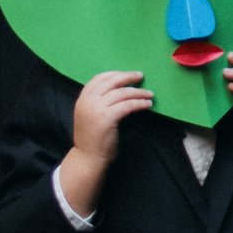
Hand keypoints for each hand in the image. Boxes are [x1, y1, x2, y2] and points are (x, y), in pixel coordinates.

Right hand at [57, 70, 150, 217]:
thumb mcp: (91, 115)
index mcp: (83, 98)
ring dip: (139, 92)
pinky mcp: (107, 118)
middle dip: (128, 77)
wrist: (88, 158)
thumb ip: (100, 101)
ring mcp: (96, 109)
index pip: (99, 78)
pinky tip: (148, 105)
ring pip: (122, 93)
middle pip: (112, 81)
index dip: (115, 74)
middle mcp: (88, 101)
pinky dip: (140, 103)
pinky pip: (128, 105)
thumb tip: (122, 89)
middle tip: (141, 76)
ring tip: (149, 94)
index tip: (128, 75)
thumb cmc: (93, 138)